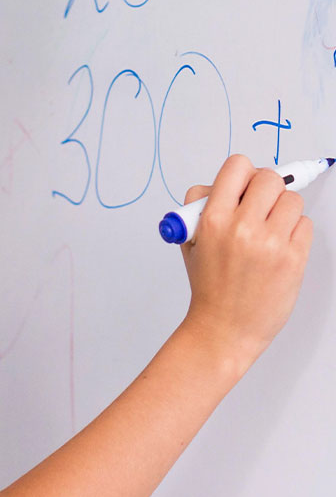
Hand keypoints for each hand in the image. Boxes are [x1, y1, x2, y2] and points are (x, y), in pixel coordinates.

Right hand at [179, 154, 312, 372]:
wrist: (224, 329)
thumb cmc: (209, 286)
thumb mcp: (190, 239)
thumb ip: (204, 205)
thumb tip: (230, 183)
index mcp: (212, 219)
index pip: (237, 167)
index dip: (244, 173)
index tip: (246, 185)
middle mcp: (242, 228)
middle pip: (270, 178)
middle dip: (267, 188)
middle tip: (262, 205)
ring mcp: (270, 244)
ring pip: (292, 199)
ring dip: (284, 210)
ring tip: (271, 229)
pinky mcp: (293, 259)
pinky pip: (305, 224)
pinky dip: (296, 231)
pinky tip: (280, 247)